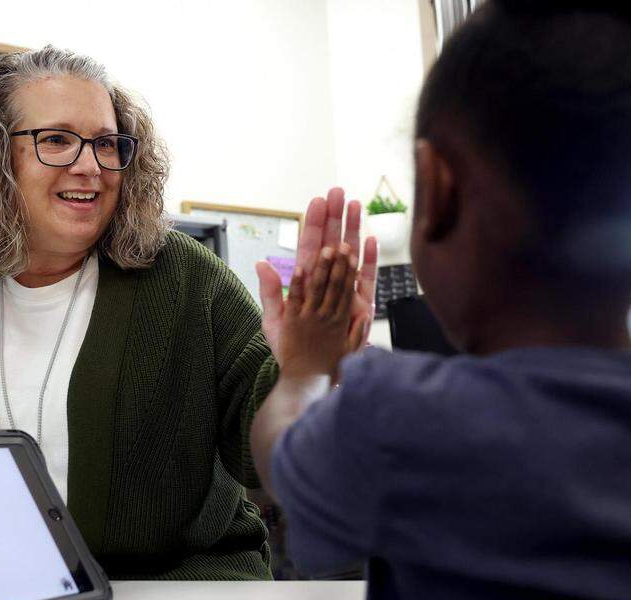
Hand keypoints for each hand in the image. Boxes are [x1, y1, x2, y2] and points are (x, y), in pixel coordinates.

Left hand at [258, 188, 378, 361]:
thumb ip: (271, 292)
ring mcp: (344, 293)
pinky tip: (369, 240)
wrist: (312, 375)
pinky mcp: (359, 307)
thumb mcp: (275, 321)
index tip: (317, 201)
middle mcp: (327, 284)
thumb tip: (261, 264)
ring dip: (352, 230)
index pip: (311, 246)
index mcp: (307, 283)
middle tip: (338, 192)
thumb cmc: (292, 349)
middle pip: (331, 244)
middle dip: (335, 217)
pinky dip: (368, 260)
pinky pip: (366, 279)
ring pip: (349, 255)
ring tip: (355, 205)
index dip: (314, 223)